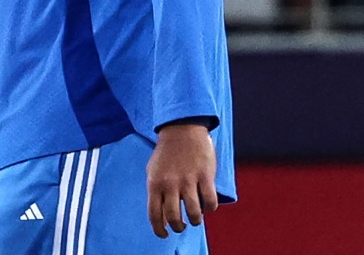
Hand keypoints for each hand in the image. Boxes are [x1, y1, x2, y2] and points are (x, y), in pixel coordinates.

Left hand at [146, 123, 217, 238]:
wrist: (181, 128)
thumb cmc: (166, 153)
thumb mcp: (153, 171)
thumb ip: (156, 192)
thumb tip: (160, 215)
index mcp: (155, 183)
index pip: (154, 215)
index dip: (159, 230)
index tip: (165, 235)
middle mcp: (170, 184)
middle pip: (174, 218)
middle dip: (179, 228)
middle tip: (183, 226)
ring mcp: (188, 180)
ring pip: (194, 213)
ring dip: (196, 220)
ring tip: (196, 217)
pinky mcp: (204, 175)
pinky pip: (210, 201)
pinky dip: (210, 208)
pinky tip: (208, 205)